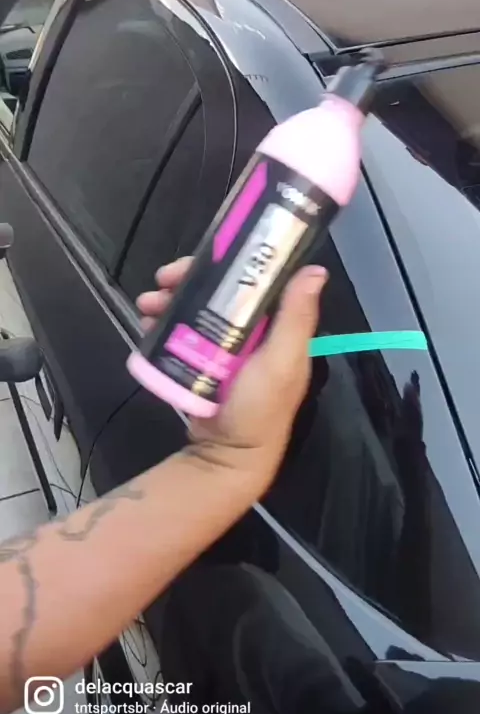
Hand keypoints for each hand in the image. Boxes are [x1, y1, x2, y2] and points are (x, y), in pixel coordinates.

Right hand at [137, 258, 327, 496]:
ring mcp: (223, 347)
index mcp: (276, 326)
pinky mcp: (201, 362)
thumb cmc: (260, 408)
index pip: (253, 279)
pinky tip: (147, 325)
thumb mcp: (281, 362)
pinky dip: (163, 323)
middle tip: (161, 281)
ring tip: (146, 305)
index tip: (202, 256)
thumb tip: (315, 270)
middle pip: (218, 290)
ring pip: (194, 308)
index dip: (228, 262)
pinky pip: (181, 333)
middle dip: (188, 280)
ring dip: (169, 299)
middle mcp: (251, 331)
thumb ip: (295, 319)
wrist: (228, 458)